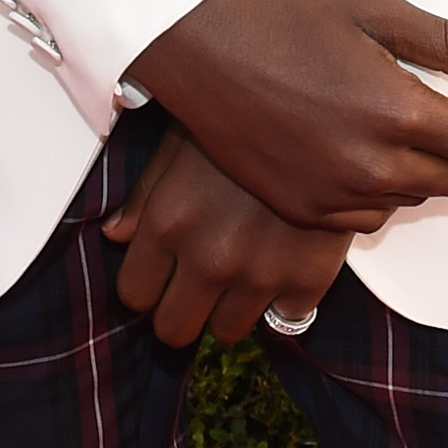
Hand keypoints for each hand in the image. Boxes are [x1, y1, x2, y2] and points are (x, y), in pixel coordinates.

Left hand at [103, 130, 352, 348]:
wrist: (330, 115)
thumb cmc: (249, 118)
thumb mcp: (183, 140)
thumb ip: (144, 194)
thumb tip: (117, 233)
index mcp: (167, 223)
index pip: (134, 295)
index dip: (146, 286)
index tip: (161, 276)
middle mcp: (209, 258)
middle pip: (173, 330)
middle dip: (180, 311)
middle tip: (197, 288)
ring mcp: (261, 275)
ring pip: (227, 332)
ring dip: (231, 308)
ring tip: (244, 272)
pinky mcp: (309, 280)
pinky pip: (285, 320)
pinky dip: (284, 300)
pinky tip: (285, 264)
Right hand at [121, 0, 447, 230]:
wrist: (201, 46)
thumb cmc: (287, 18)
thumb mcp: (375, 9)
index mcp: (396, 112)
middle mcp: (370, 165)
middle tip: (439, 114)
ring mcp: (333, 194)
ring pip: (409, 199)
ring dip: (416, 169)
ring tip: (390, 127)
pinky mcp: (302, 208)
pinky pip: (364, 219)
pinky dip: (374, 192)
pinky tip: (354, 152)